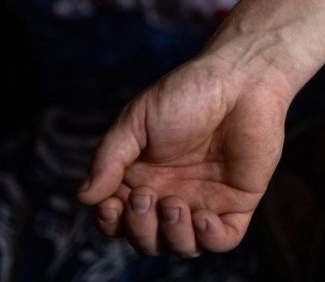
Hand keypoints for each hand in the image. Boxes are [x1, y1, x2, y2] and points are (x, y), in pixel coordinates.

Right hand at [76, 53, 291, 256]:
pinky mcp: (239, 201)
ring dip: (173, 237)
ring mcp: (206, 199)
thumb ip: (109, 158)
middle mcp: (172, 193)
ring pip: (182, 246)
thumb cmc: (187, 92)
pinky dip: (210, 239)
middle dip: (140, 228)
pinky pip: (223, 239)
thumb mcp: (137, 120)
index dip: (111, 222)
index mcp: (144, 177)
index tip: (112, 203)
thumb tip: (84, 198)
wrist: (240, 77)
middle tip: (147, 195)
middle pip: (147, 239)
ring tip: (174, 204)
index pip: (119, 220)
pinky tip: (203, 218)